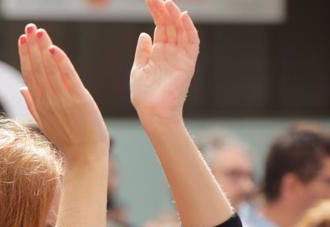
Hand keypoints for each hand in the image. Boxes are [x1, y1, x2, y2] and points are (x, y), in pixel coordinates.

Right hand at [18, 25, 108, 162]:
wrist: (85, 156)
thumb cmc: (69, 140)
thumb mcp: (46, 122)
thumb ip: (33, 104)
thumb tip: (21, 87)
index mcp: (40, 105)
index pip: (30, 75)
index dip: (25, 56)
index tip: (22, 40)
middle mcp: (49, 101)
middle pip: (37, 69)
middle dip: (31, 47)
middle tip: (28, 27)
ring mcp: (62, 101)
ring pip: (49, 70)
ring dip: (43, 48)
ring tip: (38, 31)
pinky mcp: (78, 100)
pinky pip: (67, 77)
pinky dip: (60, 62)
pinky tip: (54, 47)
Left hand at [130, 0, 199, 124]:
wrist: (153, 112)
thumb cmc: (144, 96)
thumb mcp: (138, 70)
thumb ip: (142, 52)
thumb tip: (144, 34)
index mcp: (158, 52)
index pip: (160, 27)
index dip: (156, 13)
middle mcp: (171, 52)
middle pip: (170, 25)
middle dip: (164, 10)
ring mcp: (180, 56)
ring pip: (181, 31)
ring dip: (176, 16)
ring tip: (168, 3)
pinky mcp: (188, 63)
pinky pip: (191, 43)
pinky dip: (189, 29)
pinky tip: (184, 17)